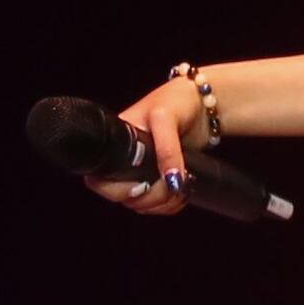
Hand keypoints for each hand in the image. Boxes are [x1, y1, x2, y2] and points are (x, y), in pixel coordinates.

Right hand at [85, 77, 212, 218]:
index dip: (117, 190)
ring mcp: (144, 172)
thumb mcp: (165, 117)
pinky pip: (157, 204)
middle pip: (123, 198)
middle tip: (170, 185)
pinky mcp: (161, 179)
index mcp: (117, 144)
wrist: (204, 104)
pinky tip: (182, 193)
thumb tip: (171, 181)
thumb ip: (166, 149)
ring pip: (141, 204)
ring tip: (180, 187)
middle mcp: (126, 161)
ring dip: (161, 204)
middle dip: (148, 199)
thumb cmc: (176, 100)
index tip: (142, 186)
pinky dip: (170, 205)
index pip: (99, 179)